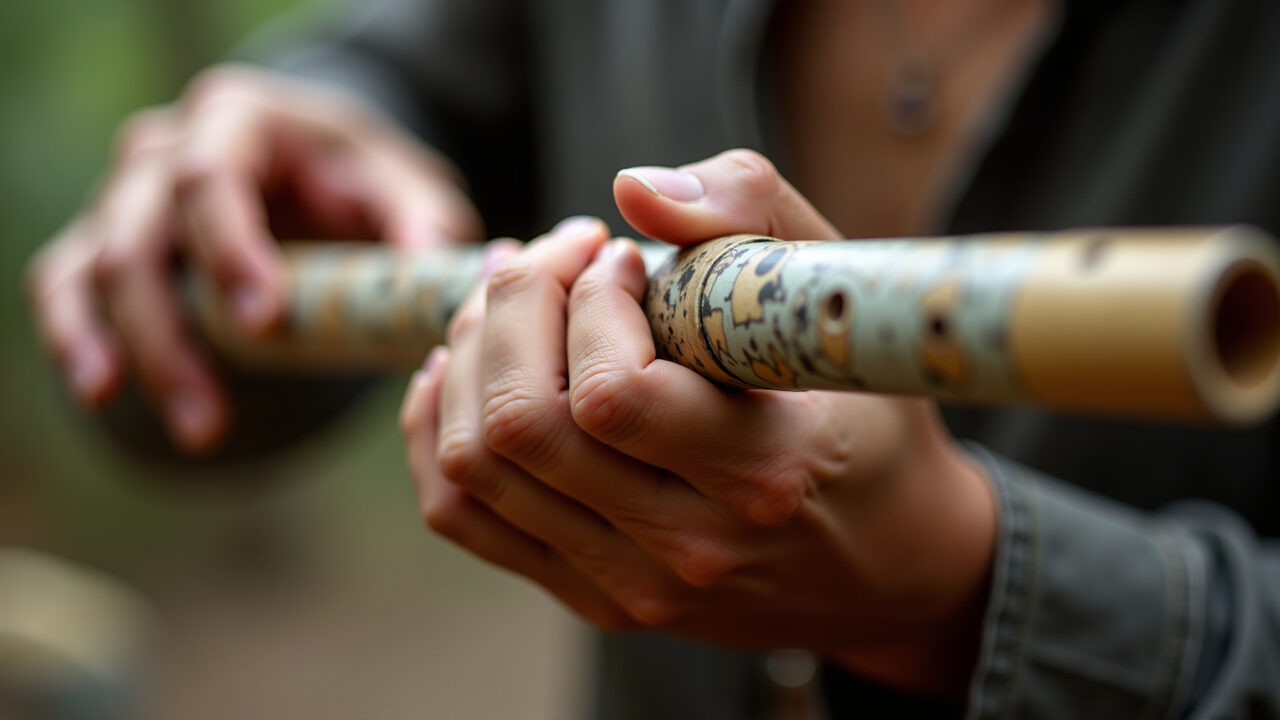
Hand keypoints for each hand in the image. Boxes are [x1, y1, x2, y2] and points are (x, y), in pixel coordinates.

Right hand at [26, 65, 481, 452]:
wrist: (315, 172)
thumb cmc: (360, 181)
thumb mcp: (405, 186)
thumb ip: (422, 220)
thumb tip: (426, 266)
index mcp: (239, 118)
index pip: (211, 177)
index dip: (229, 250)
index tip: (262, 322)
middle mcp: (164, 150)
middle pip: (139, 236)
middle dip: (173, 332)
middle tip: (215, 413)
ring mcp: (123, 196)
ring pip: (96, 272)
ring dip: (137, 357)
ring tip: (193, 429)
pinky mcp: (101, 241)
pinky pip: (64, 287)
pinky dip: (75, 340)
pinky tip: (103, 392)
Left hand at [401, 150, 994, 694]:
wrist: (895, 568)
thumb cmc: (871, 419)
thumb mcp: (842, 300)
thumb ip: (755, 213)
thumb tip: (630, 188)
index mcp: (765, 472)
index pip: (611, 394)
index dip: (588, 301)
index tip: (623, 257)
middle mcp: (689, 546)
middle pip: (522, 426)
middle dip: (509, 309)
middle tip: (552, 258)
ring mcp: (633, 586)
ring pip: (476, 468)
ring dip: (469, 356)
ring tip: (509, 301)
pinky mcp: (595, 597)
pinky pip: (464, 515)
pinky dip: (438, 430)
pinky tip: (464, 372)